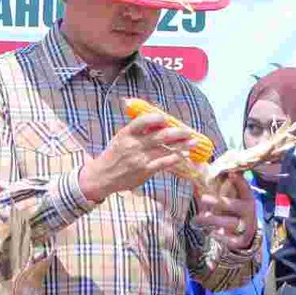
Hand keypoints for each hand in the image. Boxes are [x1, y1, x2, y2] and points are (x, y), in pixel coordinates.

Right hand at [79, 113, 202, 198]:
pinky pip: (164, 162)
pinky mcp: (145, 171)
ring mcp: (140, 158)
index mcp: (126, 134)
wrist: (103, 176)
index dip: (157, 118)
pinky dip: (175, 158)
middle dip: (178, 132)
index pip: (143, 121)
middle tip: (188, 130)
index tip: (167, 118)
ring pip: (166, 149)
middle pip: (161, 135)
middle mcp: (134, 144)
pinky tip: (183, 155)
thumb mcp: (120, 138)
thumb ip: (136, 130)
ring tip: (193, 142)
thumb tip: (155, 121)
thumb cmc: (113, 155)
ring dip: (182, 145)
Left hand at [196, 172, 256, 251]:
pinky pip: (230, 240)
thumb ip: (223, 187)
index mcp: (247, 199)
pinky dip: (220, 237)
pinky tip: (211, 233)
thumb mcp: (232, 199)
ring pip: (229, 223)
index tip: (231, 174)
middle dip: (219, 202)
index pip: (244, 189)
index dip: (239, 181)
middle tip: (203, 198)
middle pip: (234, 206)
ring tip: (198, 219)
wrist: (245, 234)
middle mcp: (248, 212)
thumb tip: (204, 168)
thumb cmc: (233, 211)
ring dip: (213, 220)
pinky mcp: (241, 240)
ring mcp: (246, 227)